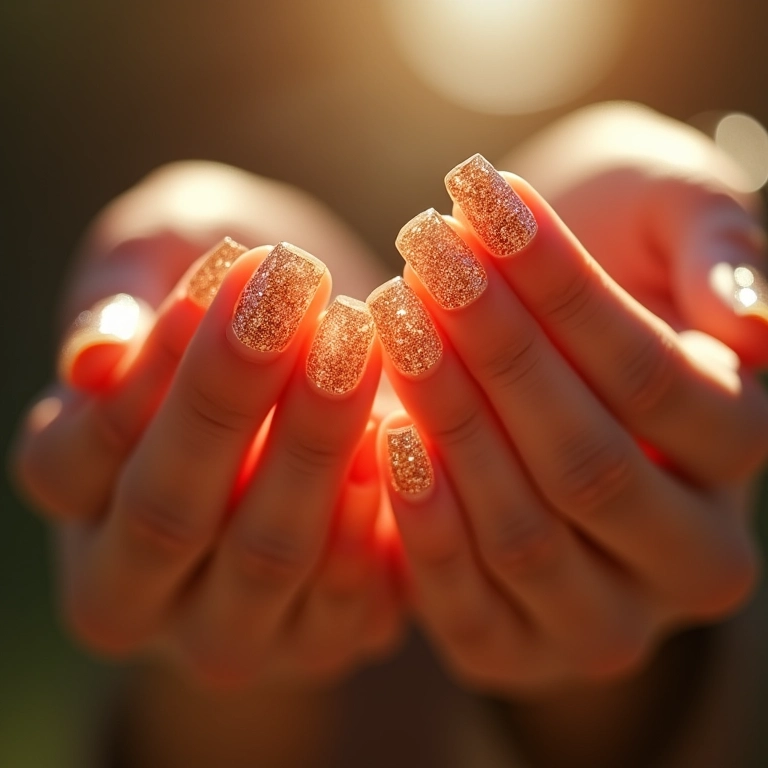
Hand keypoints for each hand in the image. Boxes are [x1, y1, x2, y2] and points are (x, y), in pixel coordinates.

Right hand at [13, 163, 399, 687]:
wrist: (316, 362)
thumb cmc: (223, 305)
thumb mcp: (153, 267)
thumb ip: (114, 300)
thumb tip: (91, 358)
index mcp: (71, 501)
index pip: (77, 453)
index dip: (149, 365)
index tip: (226, 269)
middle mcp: (135, 585)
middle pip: (168, 512)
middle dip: (232, 397)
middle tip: (296, 293)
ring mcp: (228, 626)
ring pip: (264, 554)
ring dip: (314, 444)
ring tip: (355, 340)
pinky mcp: (317, 637)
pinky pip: (342, 599)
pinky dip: (369, 519)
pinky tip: (395, 433)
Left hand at [369, 154, 767, 692]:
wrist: (527, 350)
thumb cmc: (607, 257)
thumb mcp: (670, 215)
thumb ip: (719, 243)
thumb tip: (754, 317)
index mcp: (737, 450)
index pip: (656, 379)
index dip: (565, 291)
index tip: (482, 204)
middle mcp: (689, 556)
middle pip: (591, 465)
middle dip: (499, 354)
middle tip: (425, 256)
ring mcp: (604, 619)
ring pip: (527, 534)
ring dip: (449, 423)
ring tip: (392, 317)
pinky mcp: (514, 648)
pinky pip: (469, 605)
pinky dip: (425, 525)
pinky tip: (383, 437)